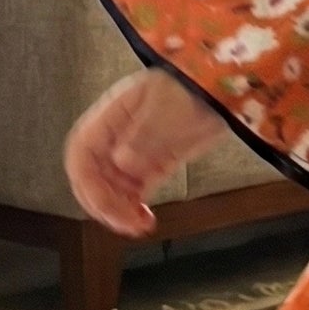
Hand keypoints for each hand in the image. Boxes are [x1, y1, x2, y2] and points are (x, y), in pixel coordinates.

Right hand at [64, 68, 229, 237]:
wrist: (227, 83)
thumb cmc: (195, 84)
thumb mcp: (170, 105)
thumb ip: (146, 134)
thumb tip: (122, 162)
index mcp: (111, 115)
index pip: (82, 153)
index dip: (86, 181)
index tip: (103, 204)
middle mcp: (117, 135)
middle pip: (94, 174)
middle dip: (102, 202)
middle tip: (124, 223)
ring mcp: (136, 149)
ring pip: (113, 187)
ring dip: (118, 210)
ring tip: (138, 226)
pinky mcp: (156, 161)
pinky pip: (136, 189)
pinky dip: (135, 207)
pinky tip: (144, 220)